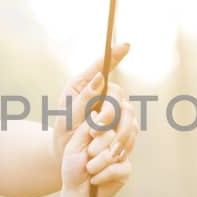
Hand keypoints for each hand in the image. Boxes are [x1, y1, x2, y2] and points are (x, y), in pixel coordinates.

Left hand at [52, 43, 131, 159]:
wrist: (69, 152)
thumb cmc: (65, 128)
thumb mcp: (68, 113)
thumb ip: (83, 97)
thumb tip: (99, 77)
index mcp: (89, 84)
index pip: (105, 65)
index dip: (116, 54)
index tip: (126, 45)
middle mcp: (106, 94)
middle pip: (118, 95)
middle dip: (108, 113)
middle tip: (94, 129)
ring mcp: (118, 110)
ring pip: (129, 114)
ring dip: (117, 129)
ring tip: (102, 142)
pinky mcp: (125, 127)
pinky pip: (132, 130)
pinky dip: (124, 140)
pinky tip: (114, 150)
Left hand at [61, 121, 132, 196]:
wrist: (77, 192)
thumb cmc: (73, 167)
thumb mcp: (74, 145)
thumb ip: (85, 129)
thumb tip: (96, 113)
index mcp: (101, 131)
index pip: (109, 119)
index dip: (102, 127)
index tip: (92, 135)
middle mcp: (114, 139)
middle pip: (114, 134)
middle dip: (97, 148)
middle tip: (88, 155)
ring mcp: (122, 153)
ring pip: (116, 152)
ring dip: (98, 163)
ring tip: (89, 169)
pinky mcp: (126, 169)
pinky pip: (118, 168)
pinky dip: (102, 175)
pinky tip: (95, 179)